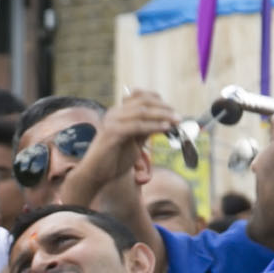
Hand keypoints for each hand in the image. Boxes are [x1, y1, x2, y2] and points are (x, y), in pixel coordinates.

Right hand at [60, 91, 184, 206]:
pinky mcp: (112, 133)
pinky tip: (165, 128)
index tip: (173, 110)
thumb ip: (145, 131)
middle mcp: (114, 113)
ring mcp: (112, 121)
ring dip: (162, 115)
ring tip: (176, 121)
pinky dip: (153, 126)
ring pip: (141, 111)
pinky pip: (137, 126)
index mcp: (118, 113)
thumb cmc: (113, 161)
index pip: (141, 97)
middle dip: (164, 108)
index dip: (159, 101)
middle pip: (143, 101)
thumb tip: (163, 123)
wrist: (94, 175)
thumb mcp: (134, 143)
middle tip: (179, 117)